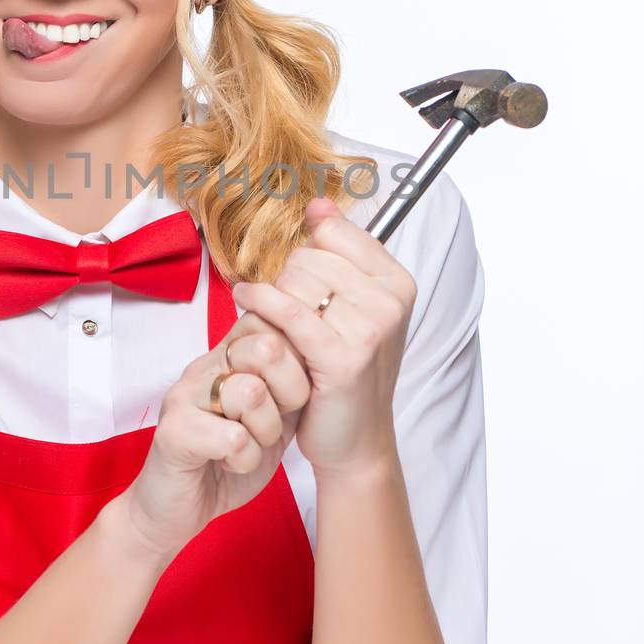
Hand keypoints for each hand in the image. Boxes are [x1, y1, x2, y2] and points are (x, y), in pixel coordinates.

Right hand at [121, 316, 311, 565]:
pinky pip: (234, 437)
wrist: (177, 510)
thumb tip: (321, 352)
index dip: (297, 360)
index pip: (270, 321)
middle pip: (267, 348)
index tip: (288, 397)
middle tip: (271, 425)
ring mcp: (184, 395)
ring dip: (263, 433)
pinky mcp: (174, 431)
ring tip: (247, 447)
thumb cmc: (226, 461)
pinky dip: (244, 460)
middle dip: (288, 394)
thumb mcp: (272, 419)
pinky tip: (229, 464)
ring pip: (251, 393)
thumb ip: (290, 388)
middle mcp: (204, 367)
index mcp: (227, 358)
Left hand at [230, 196, 416, 476]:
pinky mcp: (343, 355)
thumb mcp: (350, 308)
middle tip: (287, 317)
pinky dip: (260, 303)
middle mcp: (390, 300)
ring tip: (276, 328)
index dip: (307, 254)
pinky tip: (246, 302)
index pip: (333, 232)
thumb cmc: (344, 372)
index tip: (302, 282)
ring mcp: (371, 328)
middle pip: (309, 256)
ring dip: (271, 301)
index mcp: (397, 281)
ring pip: (294, 280)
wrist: (355, 439)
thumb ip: (337, 253)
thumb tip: (319, 204)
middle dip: (287, 282)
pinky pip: (288, 310)